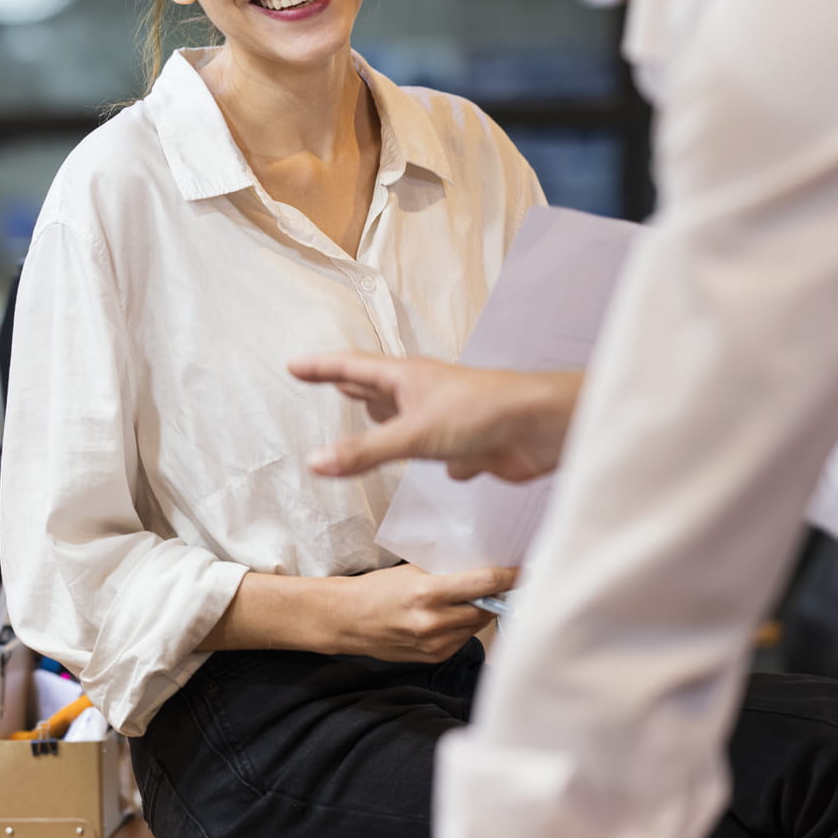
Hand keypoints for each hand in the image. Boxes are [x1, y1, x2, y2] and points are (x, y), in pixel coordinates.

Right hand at [289, 354, 580, 482]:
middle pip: (380, 389)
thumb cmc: (482, 413)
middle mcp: (425, 394)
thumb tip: (314, 463)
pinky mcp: (472, 445)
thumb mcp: (412, 435)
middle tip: (332, 382)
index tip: (294, 366)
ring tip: (374, 420)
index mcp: (406, 379)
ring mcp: (449, 419)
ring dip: (393, 426)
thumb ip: (364, 452)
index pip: (351, 368)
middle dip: (354, 387)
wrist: (543, 428)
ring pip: (411, 422)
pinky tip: (450, 471)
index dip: (321, 368)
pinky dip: (444, 463)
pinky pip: (448, 455)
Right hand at [315, 564, 518, 664]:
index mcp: (428, 592)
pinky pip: (462, 640)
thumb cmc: (376, 590)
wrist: (347, 619)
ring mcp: (434, 643)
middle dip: (493, 597)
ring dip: (476, 613)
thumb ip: (447, 575)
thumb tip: (483, 575)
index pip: (484, 584)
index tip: (525, 572)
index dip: (510, 578)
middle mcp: (434, 621)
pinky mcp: (434, 657)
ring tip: (461, 602)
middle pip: (485, 608)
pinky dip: (461, 628)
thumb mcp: (411, 572)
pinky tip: (445, 619)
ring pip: (476, 626)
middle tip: (494, 585)